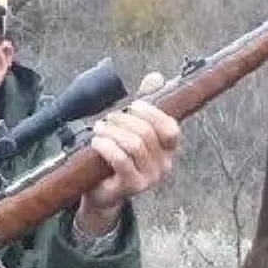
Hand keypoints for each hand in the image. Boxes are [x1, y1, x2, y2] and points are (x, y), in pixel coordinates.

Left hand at [76, 71, 179, 235]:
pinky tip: (97, 142)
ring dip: (113, 132)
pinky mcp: (133, 187)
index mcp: (168, 150)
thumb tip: (157, 77)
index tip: (133, 105)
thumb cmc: (116, 158)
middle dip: (124, 120)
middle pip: (147, 133)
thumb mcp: (130, 128)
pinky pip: (122, 160)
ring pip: (134, 145)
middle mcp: (164, 165)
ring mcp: (150, 178)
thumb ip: (144, 104)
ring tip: (98, 129)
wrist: (100, 191)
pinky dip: (107, 147)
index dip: (152, 113)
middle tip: (107, 118)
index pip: (170, 128)